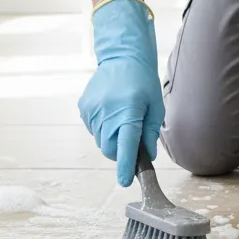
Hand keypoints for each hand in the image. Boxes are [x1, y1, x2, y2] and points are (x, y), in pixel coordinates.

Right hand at [78, 0, 164, 187]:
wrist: (122, 57)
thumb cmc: (143, 82)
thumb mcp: (155, 107)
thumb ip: (149, 133)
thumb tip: (146, 156)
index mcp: (128, 113)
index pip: (125, 146)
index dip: (125, 166)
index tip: (124, 181)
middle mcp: (107, 113)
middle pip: (110, 149)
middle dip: (121, 151)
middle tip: (131, 137)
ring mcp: (92, 111)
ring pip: (101, 141)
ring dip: (111, 138)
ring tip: (121, 117)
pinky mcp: (84, 107)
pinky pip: (93, 129)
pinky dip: (102, 127)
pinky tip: (110, 110)